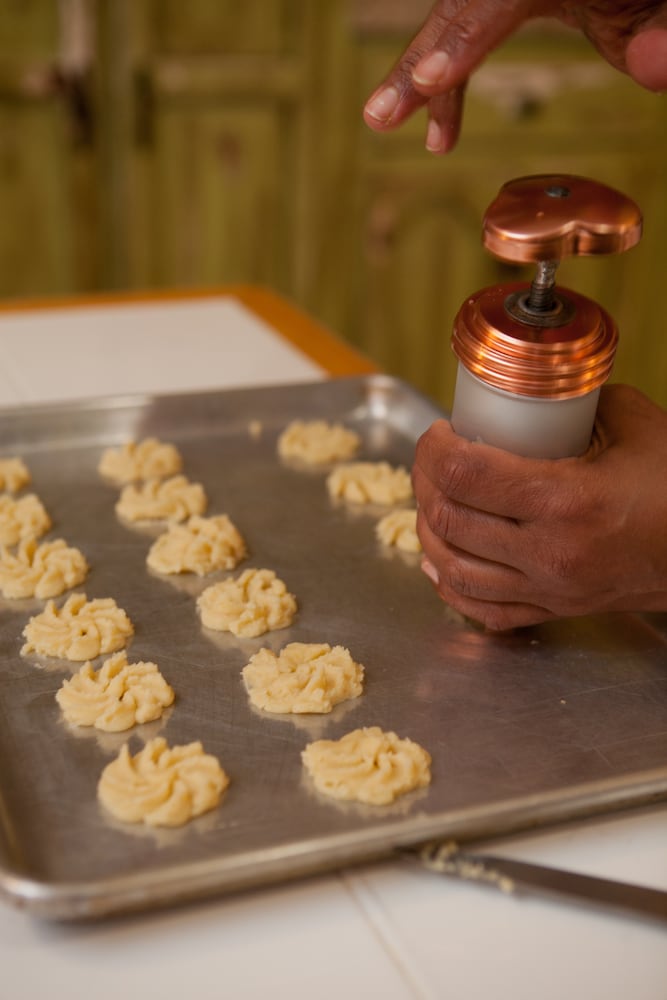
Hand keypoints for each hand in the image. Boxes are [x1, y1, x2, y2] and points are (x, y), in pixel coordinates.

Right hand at [363, 1, 666, 153]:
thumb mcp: (658, 6)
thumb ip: (657, 32)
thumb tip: (656, 69)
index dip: (462, 39)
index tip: (431, 78)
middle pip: (460, 6)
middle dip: (417, 63)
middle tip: (381, 116)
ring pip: (456, 20)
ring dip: (423, 80)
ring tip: (393, 126)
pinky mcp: (513, 0)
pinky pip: (469, 32)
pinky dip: (452, 80)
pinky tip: (441, 133)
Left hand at [413, 384, 666, 628]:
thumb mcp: (636, 425)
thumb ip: (579, 403)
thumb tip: (535, 396)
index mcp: (567, 500)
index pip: (465, 474)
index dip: (434, 448)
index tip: (438, 432)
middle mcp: (550, 552)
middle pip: (449, 518)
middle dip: (424, 480)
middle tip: (432, 459)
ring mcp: (549, 589)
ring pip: (453, 568)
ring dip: (429, 530)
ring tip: (433, 501)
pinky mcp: (553, 610)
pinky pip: (481, 609)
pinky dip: (449, 583)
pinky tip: (441, 559)